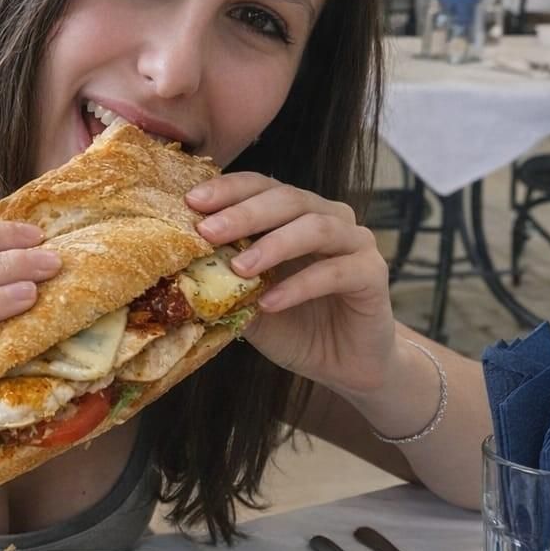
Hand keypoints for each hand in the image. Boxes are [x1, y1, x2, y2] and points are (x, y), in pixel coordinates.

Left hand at [186, 173, 394, 395]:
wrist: (343, 364)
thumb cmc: (293, 326)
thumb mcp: (247, 303)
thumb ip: (222, 282)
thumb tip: (176, 269)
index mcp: (296, 214)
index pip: (261, 186)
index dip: (228, 189)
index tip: (192, 201)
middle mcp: (328, 218)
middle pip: (287, 199)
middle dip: (244, 213)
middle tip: (208, 231)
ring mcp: (355, 243)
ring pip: (316, 227)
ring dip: (273, 245)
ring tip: (239, 268)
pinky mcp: (373, 274)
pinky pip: (337, 272)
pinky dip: (300, 286)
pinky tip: (271, 303)